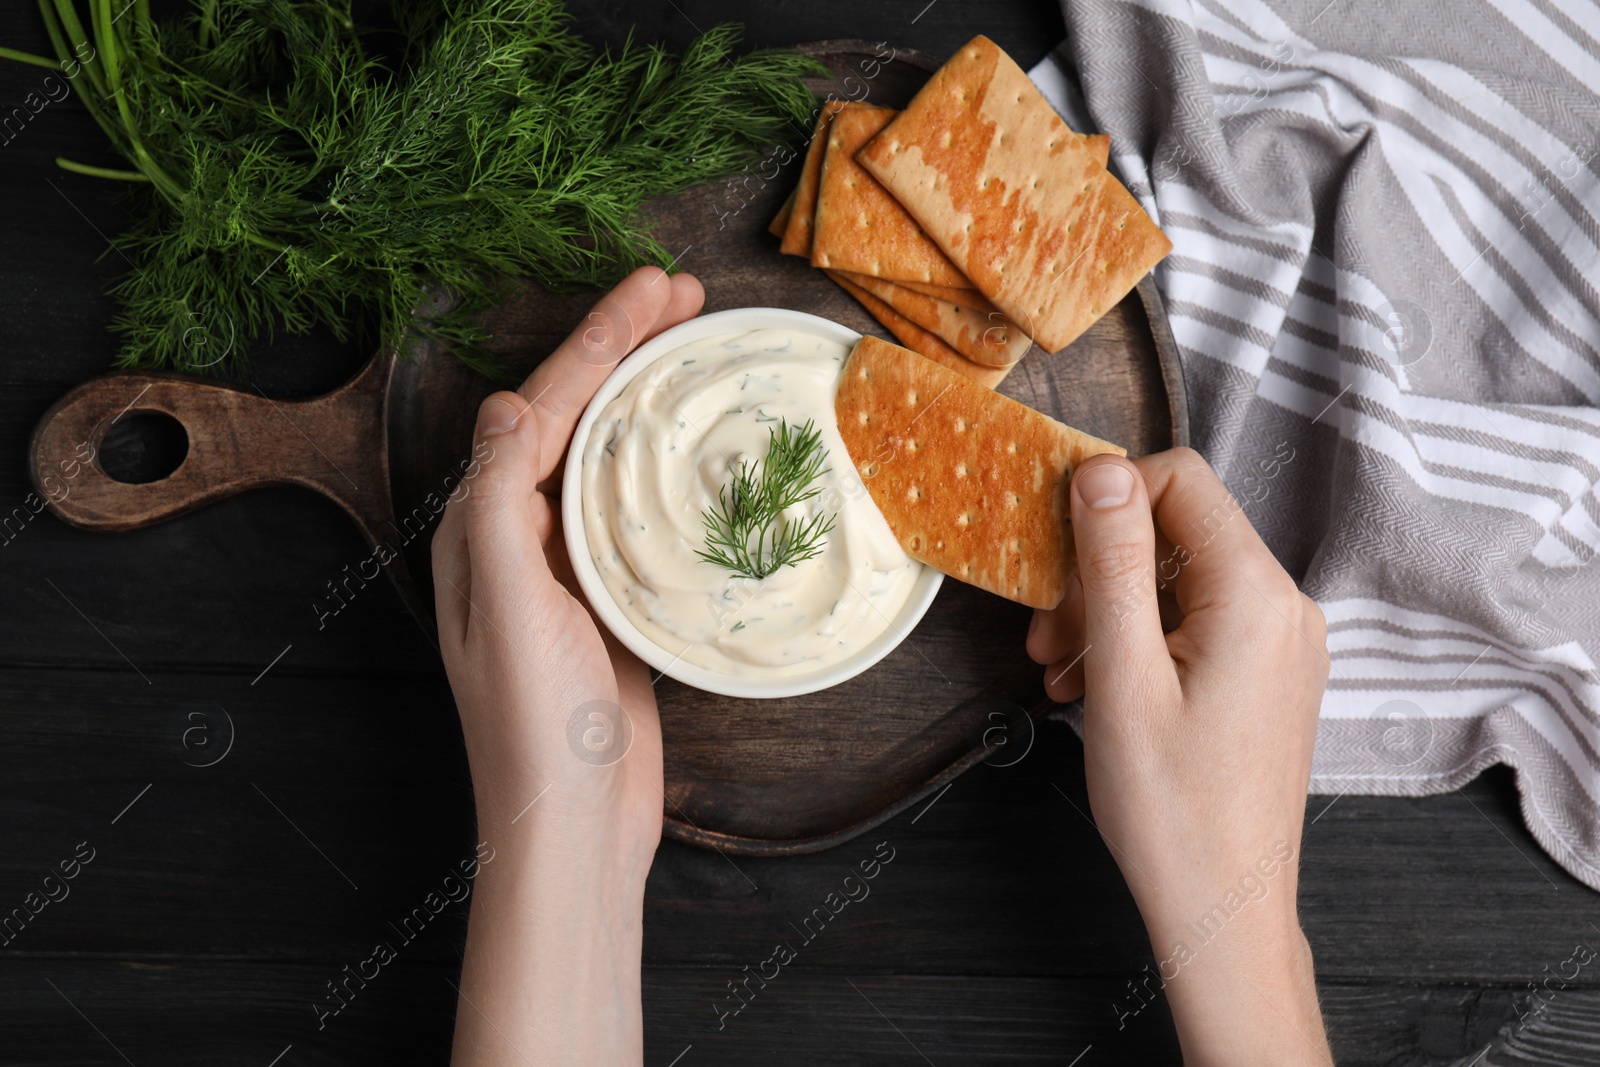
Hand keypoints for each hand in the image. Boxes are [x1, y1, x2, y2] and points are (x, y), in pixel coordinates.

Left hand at [432, 265, 704, 1065]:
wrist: (572, 824)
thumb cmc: (535, 724)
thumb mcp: (509, 607)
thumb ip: (500, 504)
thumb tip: (514, 402)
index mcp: (484, 528)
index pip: (543, 409)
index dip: (597, 340)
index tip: (654, 286)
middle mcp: (519, 537)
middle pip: (577, 417)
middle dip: (625, 348)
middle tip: (686, 292)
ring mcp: (569, 567)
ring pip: (609, 455)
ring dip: (648, 395)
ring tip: (697, 345)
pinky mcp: (612, 600)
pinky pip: (637, 508)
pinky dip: (667, 463)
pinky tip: (699, 448)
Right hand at [1028, 447, 1330, 1064]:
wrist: (1223, 908)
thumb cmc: (1172, 811)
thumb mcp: (1122, 675)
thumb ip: (1112, 562)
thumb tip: (1102, 471)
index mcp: (1256, 595)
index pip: (1181, 479)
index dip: (1108, 499)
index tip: (1055, 550)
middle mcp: (1285, 607)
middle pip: (1177, 531)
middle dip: (1100, 568)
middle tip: (1047, 632)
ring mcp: (1282, 643)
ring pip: (1181, 580)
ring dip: (1111, 609)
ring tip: (1062, 668)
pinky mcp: (1269, 673)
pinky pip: (1198, 623)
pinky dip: (1141, 639)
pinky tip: (1095, 685)